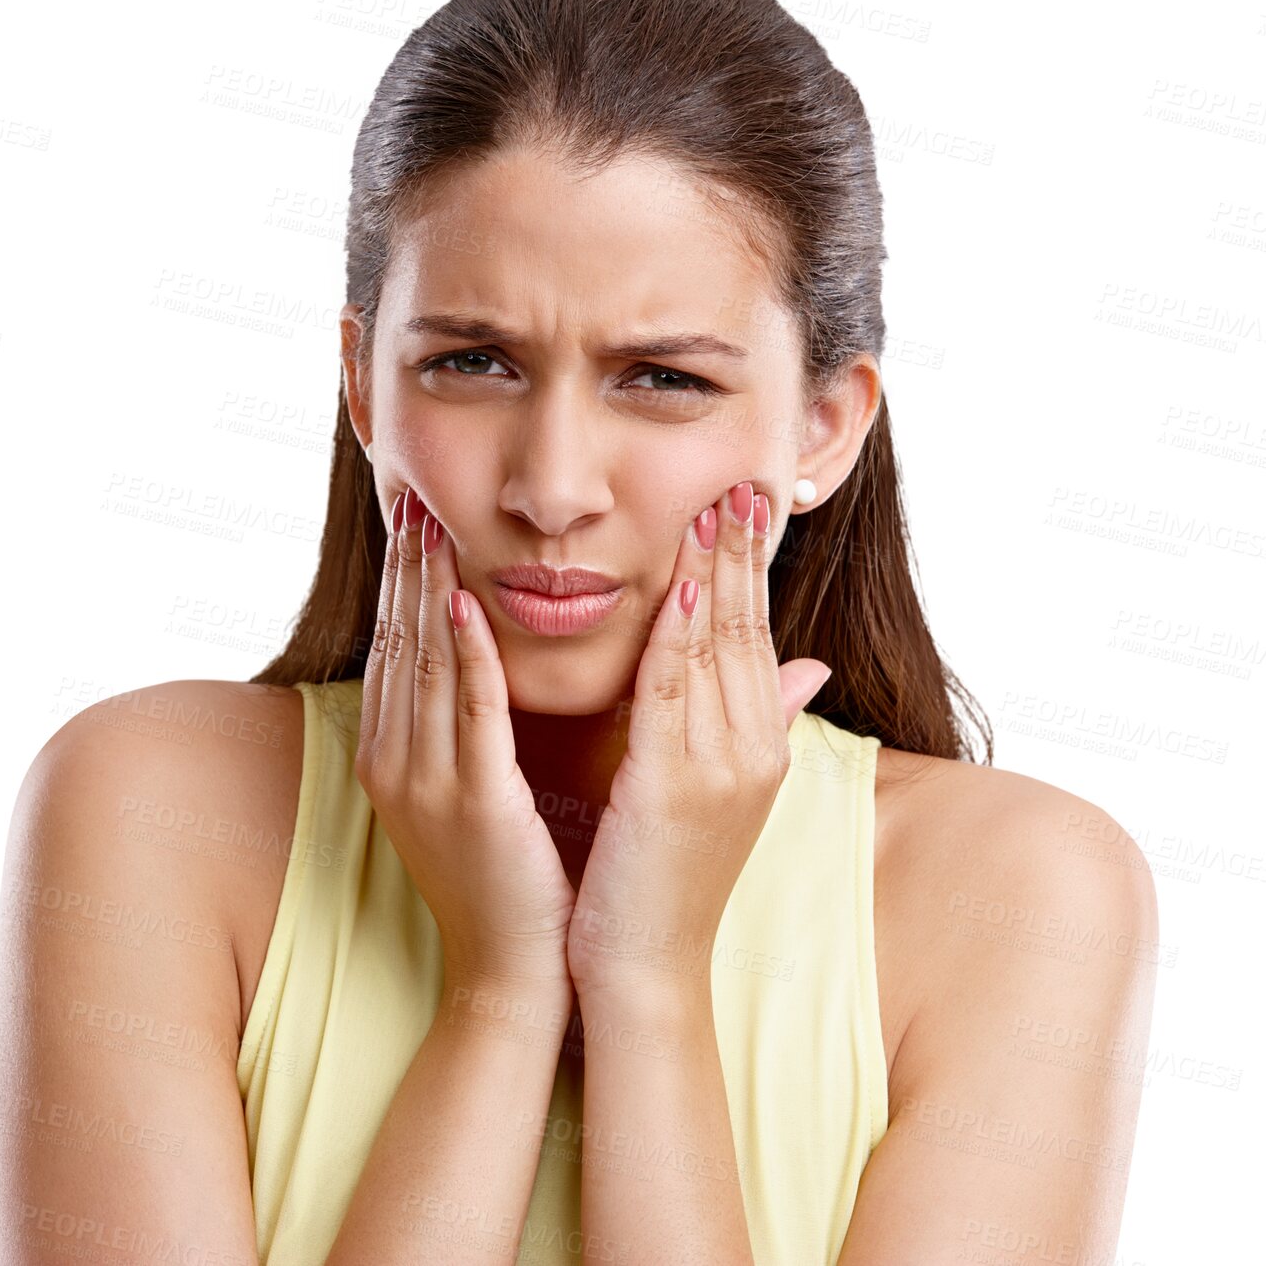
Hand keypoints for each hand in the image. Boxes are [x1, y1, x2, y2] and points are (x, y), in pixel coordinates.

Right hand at [356, 485, 576, 999]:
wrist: (514, 970)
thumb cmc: (506, 877)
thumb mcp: (473, 790)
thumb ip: (470, 725)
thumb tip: (479, 663)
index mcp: (393, 758)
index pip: (394, 650)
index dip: (400, 584)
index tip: (413, 524)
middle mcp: (396, 763)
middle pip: (399, 644)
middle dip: (405, 570)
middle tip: (414, 503)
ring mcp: (427, 783)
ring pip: (428, 664)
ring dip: (430, 590)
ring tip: (434, 527)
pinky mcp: (475, 802)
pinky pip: (470, 711)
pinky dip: (467, 653)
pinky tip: (466, 603)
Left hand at [566, 480, 832, 1002]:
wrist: (645, 969)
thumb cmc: (664, 876)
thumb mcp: (716, 791)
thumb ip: (754, 720)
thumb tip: (809, 667)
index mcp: (756, 747)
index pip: (754, 637)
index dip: (748, 571)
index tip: (743, 508)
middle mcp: (750, 751)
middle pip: (745, 632)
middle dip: (740, 556)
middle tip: (739, 486)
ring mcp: (719, 771)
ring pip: (717, 653)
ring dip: (712, 577)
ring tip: (711, 511)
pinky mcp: (674, 790)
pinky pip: (674, 698)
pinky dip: (675, 641)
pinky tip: (676, 592)